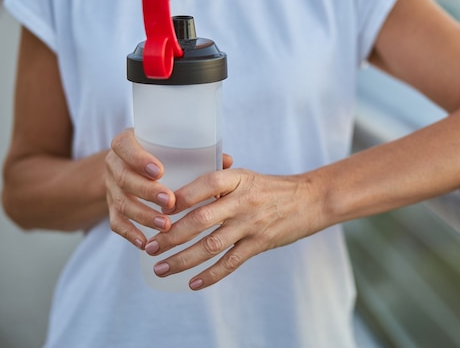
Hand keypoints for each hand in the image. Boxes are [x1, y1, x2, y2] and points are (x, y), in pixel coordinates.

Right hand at [104, 128, 232, 248]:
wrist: (130, 168)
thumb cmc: (161, 155)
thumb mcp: (173, 147)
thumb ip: (197, 153)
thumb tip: (227, 161)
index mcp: (127, 142)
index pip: (125, 146)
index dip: (139, 159)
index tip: (160, 171)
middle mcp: (114, 164)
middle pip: (124, 178)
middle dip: (147, 191)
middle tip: (170, 202)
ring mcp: (111, 187)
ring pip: (122, 203)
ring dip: (143, 215)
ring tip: (165, 225)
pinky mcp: (112, 208)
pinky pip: (116, 222)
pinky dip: (130, 233)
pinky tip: (144, 242)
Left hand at [144, 167, 324, 289]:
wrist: (310, 200)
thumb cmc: (272, 188)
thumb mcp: (247, 175)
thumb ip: (219, 180)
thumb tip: (182, 187)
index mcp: (238, 179)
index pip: (206, 184)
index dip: (181, 197)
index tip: (159, 209)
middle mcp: (243, 201)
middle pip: (201, 219)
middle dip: (171, 235)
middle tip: (149, 246)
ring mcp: (251, 224)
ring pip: (211, 245)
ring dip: (182, 259)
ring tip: (161, 268)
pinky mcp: (260, 244)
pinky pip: (231, 262)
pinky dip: (211, 275)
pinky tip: (193, 283)